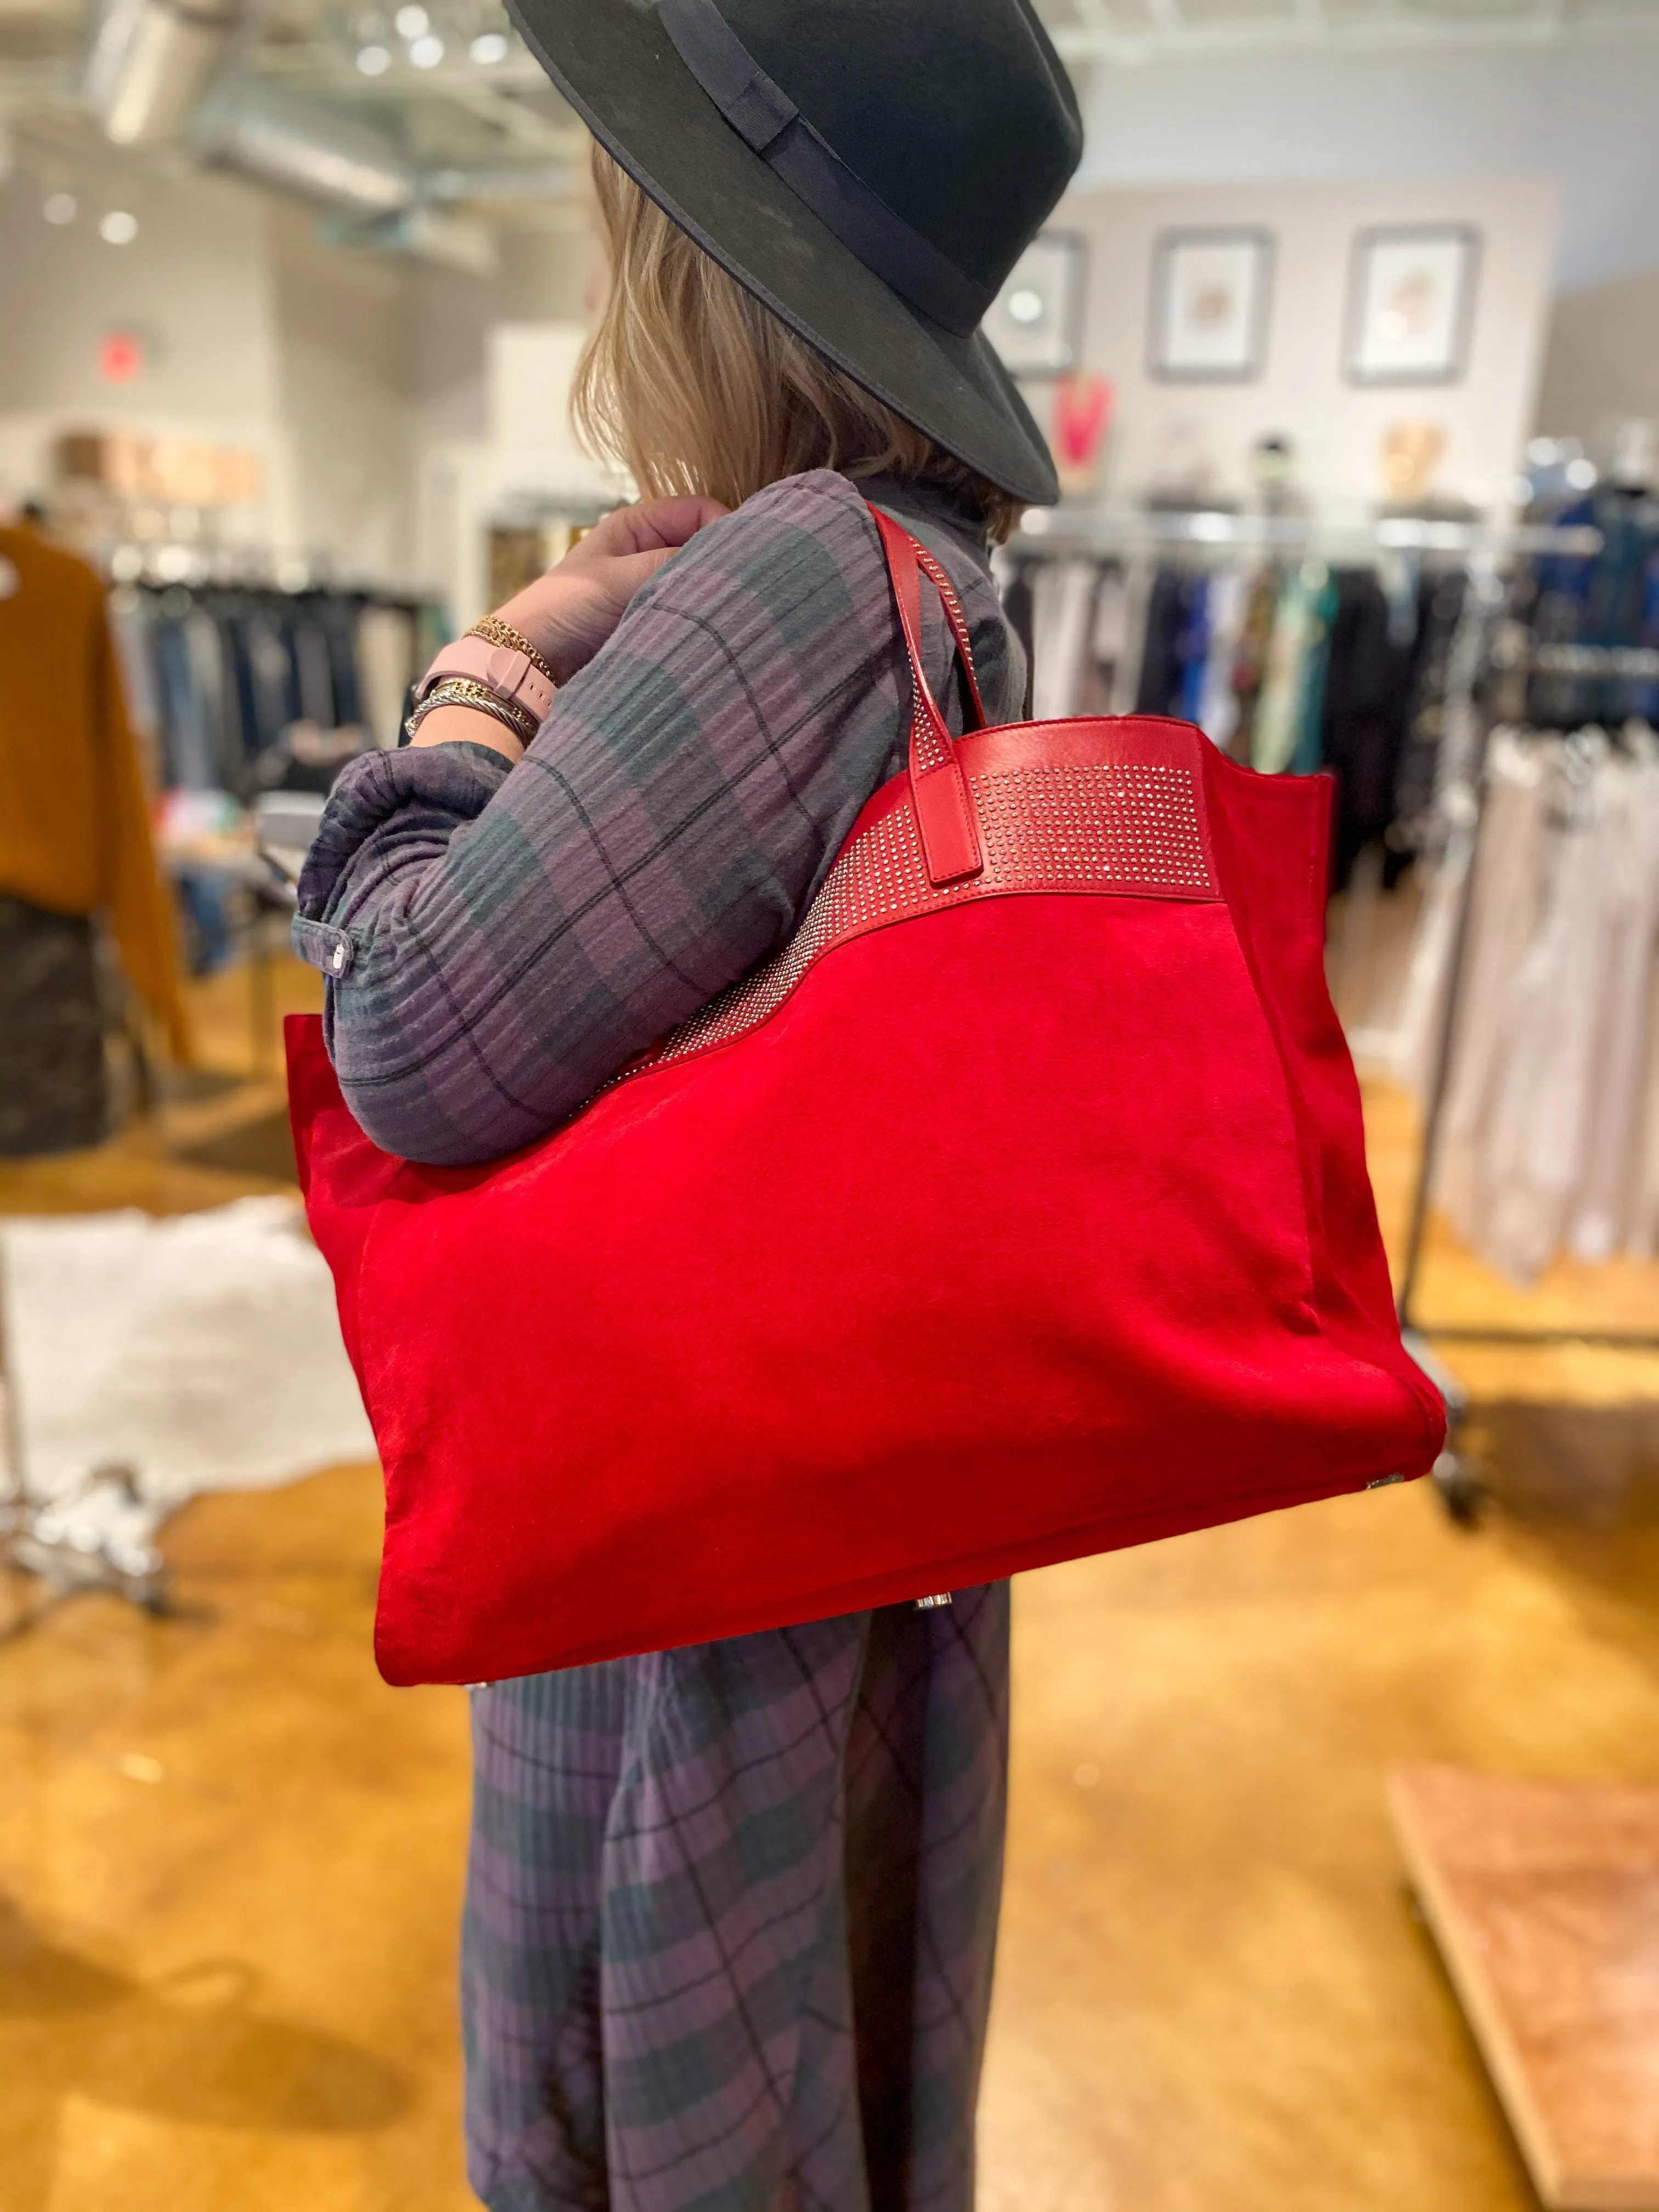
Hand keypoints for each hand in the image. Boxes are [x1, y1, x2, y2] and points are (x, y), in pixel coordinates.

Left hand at [496, 496, 728, 684]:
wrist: (532, 662)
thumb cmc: (564, 608)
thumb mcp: (620, 579)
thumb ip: (672, 563)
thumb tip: (730, 557)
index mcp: (638, 525)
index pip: (701, 511)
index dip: (725, 528)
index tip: (741, 557)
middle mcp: (650, 552)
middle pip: (705, 548)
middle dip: (722, 566)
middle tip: (741, 590)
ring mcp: (654, 588)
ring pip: (700, 584)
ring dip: (711, 597)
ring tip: (725, 614)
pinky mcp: (655, 622)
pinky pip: (690, 614)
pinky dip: (701, 621)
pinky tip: (710, 632)